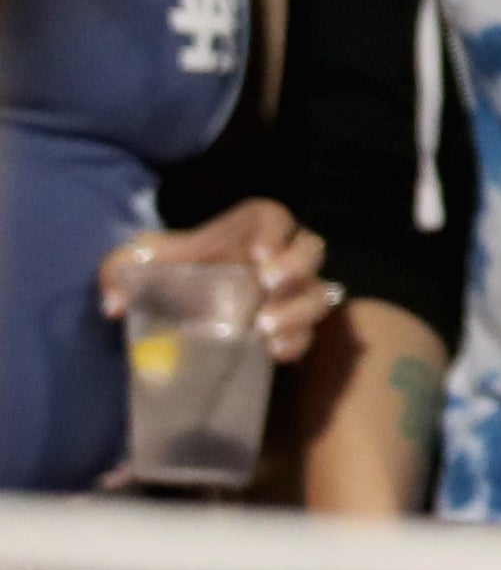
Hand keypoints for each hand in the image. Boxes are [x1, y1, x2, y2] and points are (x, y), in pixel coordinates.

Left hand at [106, 196, 336, 360]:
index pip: (274, 217)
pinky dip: (297, 341)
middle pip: (310, 249)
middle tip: (267, 283)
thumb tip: (114, 305)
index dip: (275, 231)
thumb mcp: (137, 262)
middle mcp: (279, 257)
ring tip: (265, 327)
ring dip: (299, 308)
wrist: (179, 308)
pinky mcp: (290, 326)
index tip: (258, 253)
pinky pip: (309, 332)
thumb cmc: (168, 274)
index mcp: (249, 231)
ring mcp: (289, 293)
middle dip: (295, 265)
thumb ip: (119, 269)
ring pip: (317, 292)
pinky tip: (274, 352)